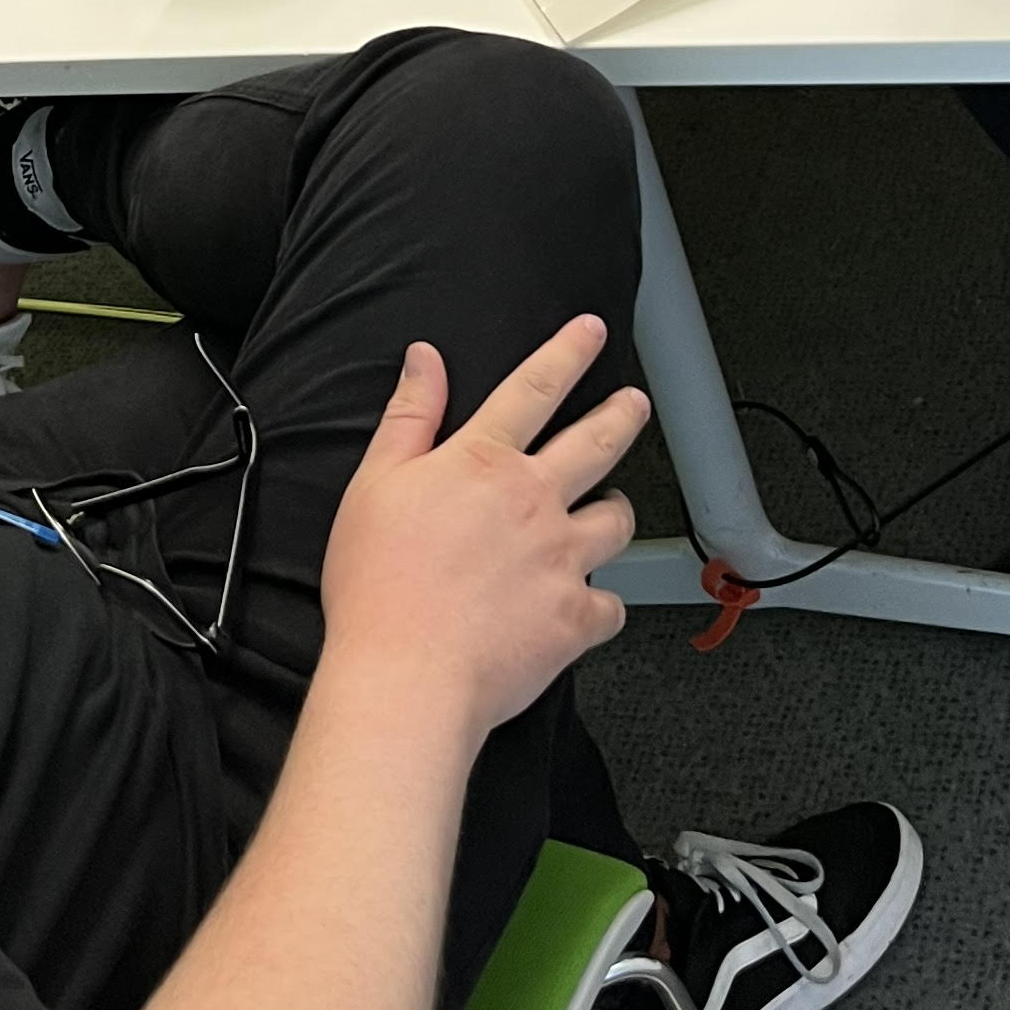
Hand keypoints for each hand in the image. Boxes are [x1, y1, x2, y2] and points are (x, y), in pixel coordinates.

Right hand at [320, 321, 644, 746]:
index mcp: (484, 463)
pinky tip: (592, 606)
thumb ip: (408, 416)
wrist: (407, 677)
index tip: (591, 331)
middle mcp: (534, 501)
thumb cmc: (380, 587)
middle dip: (622, 415)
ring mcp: (562, 559)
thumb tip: (424, 359)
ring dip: (618, 509)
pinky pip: (610, 605)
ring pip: (616, 520)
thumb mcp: (375, 484)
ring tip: (614, 507)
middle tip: (634, 403)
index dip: (567, 353)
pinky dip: (602, 605)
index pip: (534, 389)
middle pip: (596, 443)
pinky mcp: (576, 618)